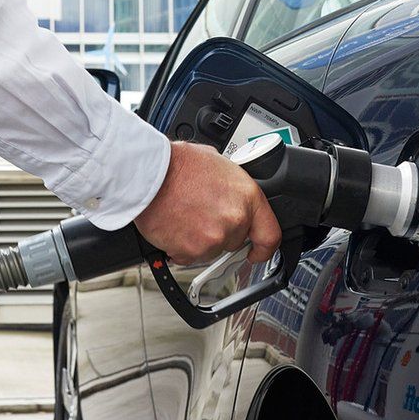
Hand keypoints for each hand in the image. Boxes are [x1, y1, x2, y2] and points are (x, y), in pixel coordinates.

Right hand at [133, 140, 282, 266]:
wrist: (148, 173)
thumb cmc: (176, 164)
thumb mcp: (217, 164)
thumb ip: (232, 187)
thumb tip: (230, 195)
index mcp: (247, 197)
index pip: (270, 235)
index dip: (264, 248)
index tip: (256, 252)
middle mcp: (235, 220)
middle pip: (233, 241)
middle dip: (219, 232)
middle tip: (200, 215)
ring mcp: (214, 238)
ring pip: (210, 249)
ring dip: (198, 239)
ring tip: (183, 215)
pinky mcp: (191, 251)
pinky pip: (188, 256)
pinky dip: (180, 246)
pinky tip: (173, 224)